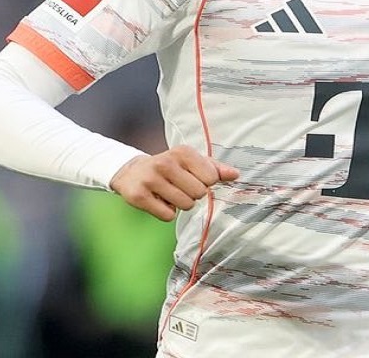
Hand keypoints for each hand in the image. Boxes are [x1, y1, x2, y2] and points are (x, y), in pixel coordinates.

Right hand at [109, 145, 239, 220]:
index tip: (192, 178)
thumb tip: (236, 175)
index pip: (211, 178)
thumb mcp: (191, 162)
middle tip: (179, 187)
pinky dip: (166, 213)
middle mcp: (166, 163)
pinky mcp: (139, 196)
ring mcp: (151, 179)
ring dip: (180, 204)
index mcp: (182, 152)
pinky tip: (158, 201)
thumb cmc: (170, 168)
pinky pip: (168, 216)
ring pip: (185, 205)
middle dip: (192, 195)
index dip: (205, 183)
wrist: (132, 172)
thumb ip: (215, 168)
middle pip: (199, 193)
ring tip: (169, 194)